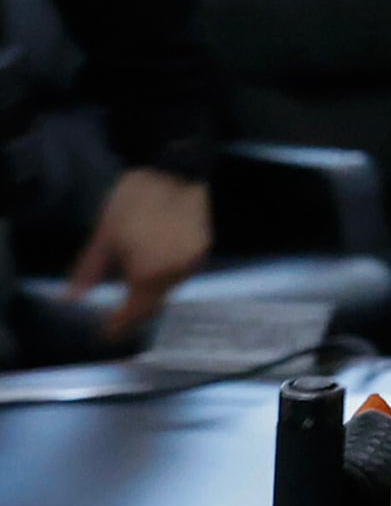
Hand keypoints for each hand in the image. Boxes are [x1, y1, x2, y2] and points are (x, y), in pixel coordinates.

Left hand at [67, 168, 212, 338]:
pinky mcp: (204, 248)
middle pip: (153, 303)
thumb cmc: (136, 200)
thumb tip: (70, 298)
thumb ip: (89, 270)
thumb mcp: (105, 233)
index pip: (133, 312)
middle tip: (118, 315)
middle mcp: (175, 274)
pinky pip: (181, 271)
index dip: (119, 326)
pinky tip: (155, 264)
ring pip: (168, 287)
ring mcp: (193, 261)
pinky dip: (166, 274)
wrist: (178, 169)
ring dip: (151, 290)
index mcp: (148, 274)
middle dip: (136, 310)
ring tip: (135, 284)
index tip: (106, 336)